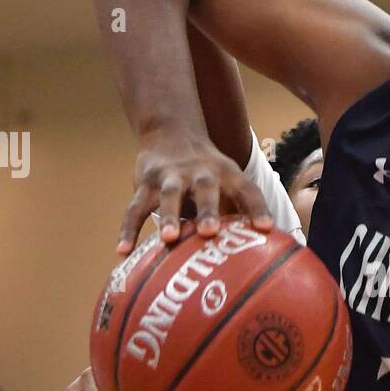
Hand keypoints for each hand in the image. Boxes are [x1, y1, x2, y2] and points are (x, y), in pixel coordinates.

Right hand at [119, 134, 271, 253]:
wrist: (171, 134)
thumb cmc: (207, 174)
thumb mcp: (228, 183)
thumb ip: (239, 213)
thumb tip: (258, 255)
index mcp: (226, 174)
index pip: (247, 190)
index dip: (258, 208)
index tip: (266, 229)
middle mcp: (200, 173)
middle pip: (205, 189)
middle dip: (207, 210)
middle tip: (209, 232)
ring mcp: (170, 177)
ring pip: (168, 197)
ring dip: (168, 217)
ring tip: (168, 239)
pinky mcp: (144, 184)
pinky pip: (134, 209)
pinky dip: (128, 230)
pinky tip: (123, 252)